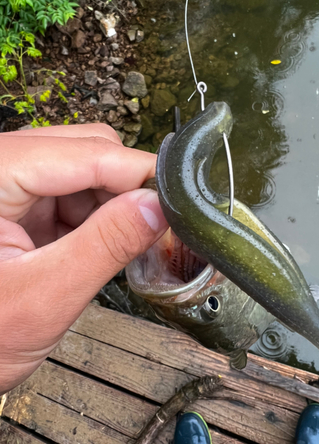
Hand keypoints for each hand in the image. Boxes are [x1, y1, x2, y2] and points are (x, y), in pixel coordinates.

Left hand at [0, 124, 167, 394]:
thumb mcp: (46, 296)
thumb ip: (106, 245)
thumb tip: (158, 206)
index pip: (83, 153)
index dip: (136, 173)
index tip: (176, 201)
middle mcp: (0, 164)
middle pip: (86, 147)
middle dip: (125, 186)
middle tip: (152, 227)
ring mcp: (9, 180)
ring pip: (85, 166)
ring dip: (113, 202)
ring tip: (121, 244)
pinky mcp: (19, 200)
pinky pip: (73, 191)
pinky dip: (97, 214)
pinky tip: (101, 243)